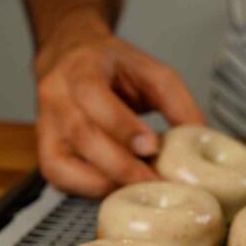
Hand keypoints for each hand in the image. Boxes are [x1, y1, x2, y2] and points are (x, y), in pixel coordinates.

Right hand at [35, 30, 204, 196]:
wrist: (71, 57)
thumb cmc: (113, 66)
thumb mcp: (150, 71)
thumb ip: (176, 102)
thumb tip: (200, 137)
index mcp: (80, 67)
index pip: (92, 95)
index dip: (121, 125)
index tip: (152, 147)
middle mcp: (55, 96)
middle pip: (82, 136)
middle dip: (121, 165)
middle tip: (155, 182)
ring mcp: (45, 126)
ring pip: (65, 163)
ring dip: (105, 182)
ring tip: (140, 189)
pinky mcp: (45, 151)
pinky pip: (60, 178)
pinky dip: (89, 189)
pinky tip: (116, 187)